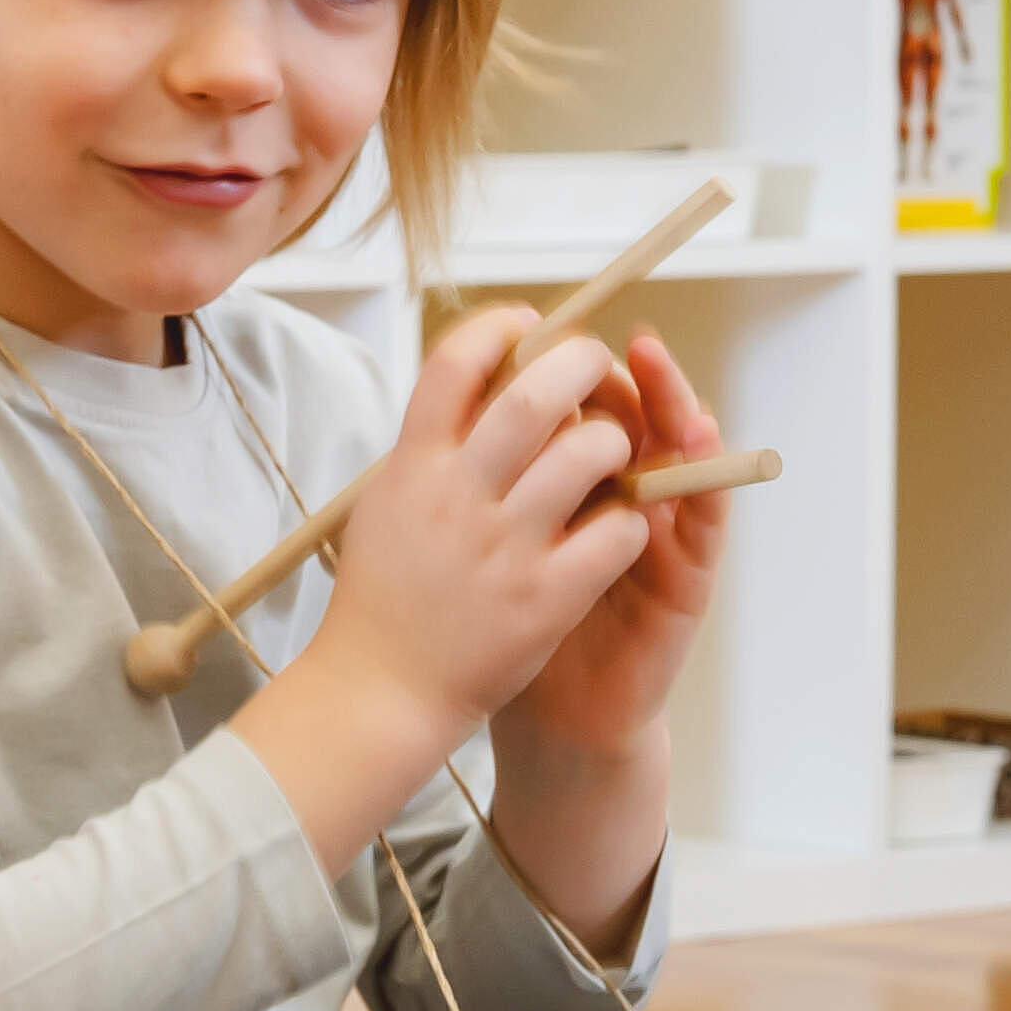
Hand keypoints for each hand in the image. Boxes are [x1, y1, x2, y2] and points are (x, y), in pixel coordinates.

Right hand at [299, 306, 648, 740]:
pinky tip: (619, 527)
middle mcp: (457, 496)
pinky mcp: (545, 599)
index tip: (529, 323)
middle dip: (580, 362)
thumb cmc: (383, 593)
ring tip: (614, 453)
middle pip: (533, 394)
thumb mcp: (386, 502)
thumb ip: (428, 447)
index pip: (454, 363)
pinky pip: (616, 535)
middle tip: (598, 362)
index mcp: (412, 465)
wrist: (380, 687)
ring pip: (589, 455)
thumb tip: (475, 384)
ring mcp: (504, 547)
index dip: (499, 328)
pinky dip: (629, 522)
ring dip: (615, 443)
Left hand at [494, 328, 727, 767]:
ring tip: (662, 373)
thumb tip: (452, 397)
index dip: (561, 369)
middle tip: (619, 348)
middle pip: (629, 420)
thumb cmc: (497, 623)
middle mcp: (616, 498)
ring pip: (676, 457)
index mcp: (560, 483)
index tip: (544, 331)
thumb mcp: (480, 540)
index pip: (570, 407)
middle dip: (625, 379)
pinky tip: (701, 446)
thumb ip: (482, 478)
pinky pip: (704, 523)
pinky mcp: (685, 579)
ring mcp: (656, 534)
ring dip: (676, 409)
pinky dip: (707, 478)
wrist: (543, 716)